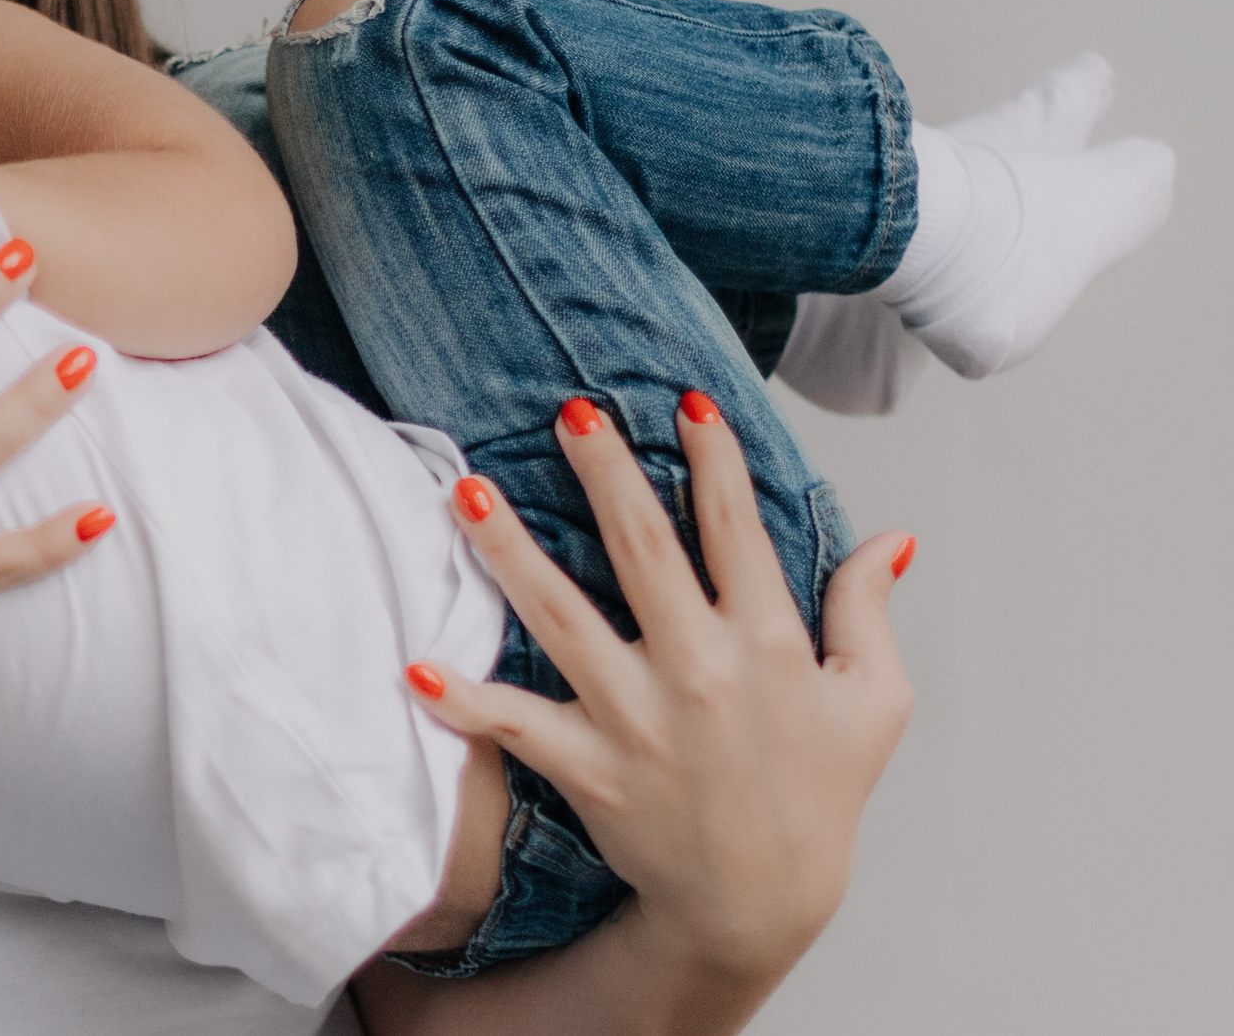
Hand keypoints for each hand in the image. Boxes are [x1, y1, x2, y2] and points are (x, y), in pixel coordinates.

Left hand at [388, 396, 913, 1023]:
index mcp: (769, 642)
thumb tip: (889, 536)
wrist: (760, 904)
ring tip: (469, 490)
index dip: (713, 460)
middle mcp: (700, 670)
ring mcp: (638, 719)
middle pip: (642, 549)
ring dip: (511, 552)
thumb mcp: (874, 703)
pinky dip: (466, 701)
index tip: (685, 401)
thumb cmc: (816, 797)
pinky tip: (417, 668)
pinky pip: (518, 725)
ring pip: (562, 617)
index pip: (736, 529)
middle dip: (605, 472)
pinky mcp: (591, 767)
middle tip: (569, 409)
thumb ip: (869, 612)